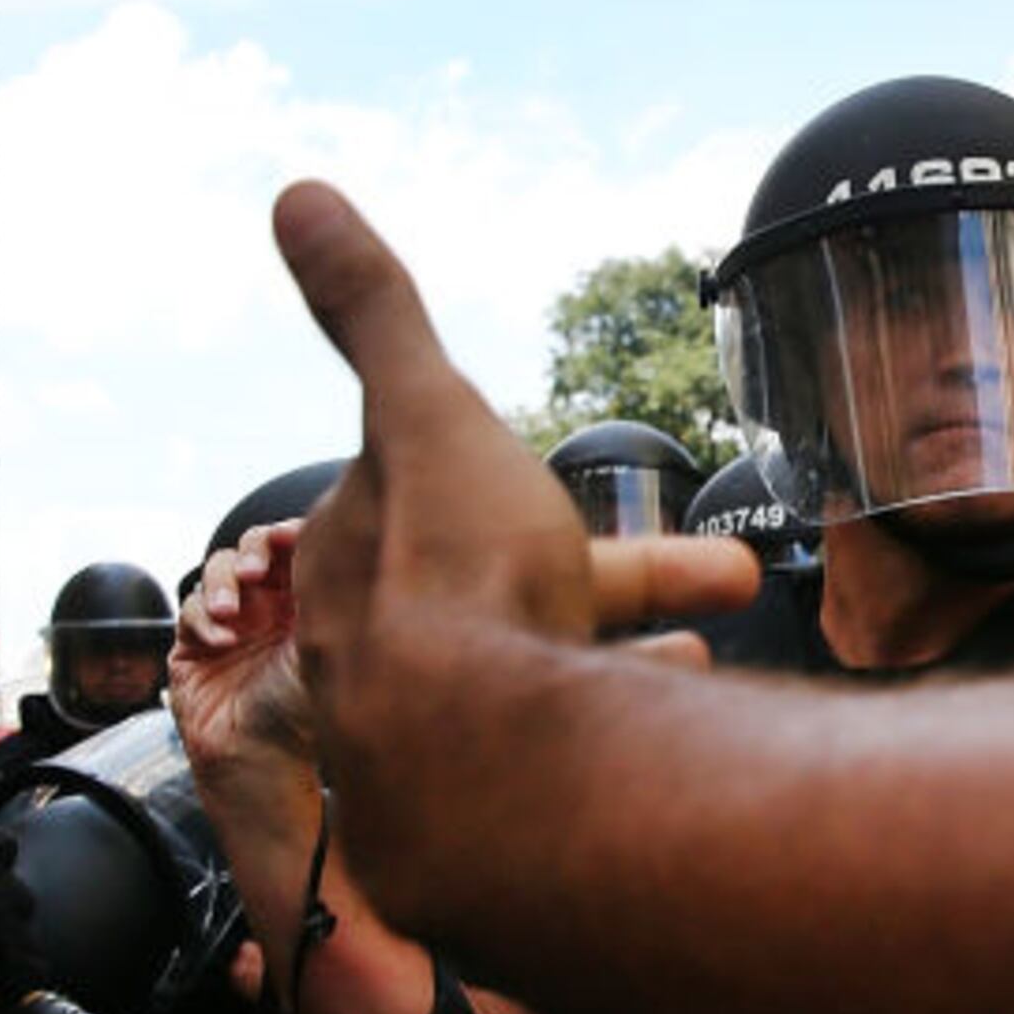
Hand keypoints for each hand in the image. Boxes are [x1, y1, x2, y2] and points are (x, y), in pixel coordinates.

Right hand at [171, 520, 316, 777]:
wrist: (257, 760)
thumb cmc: (299, 713)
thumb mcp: (320, 649)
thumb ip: (321, 597)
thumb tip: (330, 544)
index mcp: (302, 603)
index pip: (293, 549)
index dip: (288, 534)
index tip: (289, 536)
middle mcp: (267, 608)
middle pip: (252, 548)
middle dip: (251, 550)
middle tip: (255, 571)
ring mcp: (230, 623)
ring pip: (217, 571)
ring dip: (221, 584)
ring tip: (230, 614)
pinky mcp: (194, 643)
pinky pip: (190, 608)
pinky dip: (201, 618)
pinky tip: (220, 643)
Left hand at [265, 185, 755, 868]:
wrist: (482, 767)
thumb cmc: (456, 577)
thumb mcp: (428, 409)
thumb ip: (374, 310)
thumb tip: (295, 194)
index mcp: (356, 564)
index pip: (425, 510)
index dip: (498, 485)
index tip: (560, 491)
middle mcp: (384, 663)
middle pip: (509, 598)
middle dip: (613, 581)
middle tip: (718, 577)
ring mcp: (447, 746)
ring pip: (547, 682)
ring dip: (628, 657)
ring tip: (703, 653)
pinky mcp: (500, 818)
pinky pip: (576, 759)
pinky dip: (635, 731)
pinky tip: (688, 730)